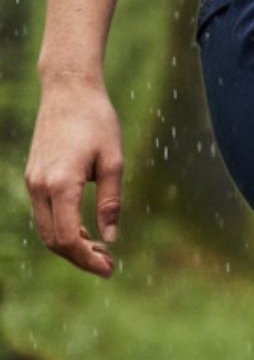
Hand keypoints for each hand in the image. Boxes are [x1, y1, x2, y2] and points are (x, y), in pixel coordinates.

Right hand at [25, 74, 123, 276]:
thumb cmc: (97, 121)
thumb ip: (111, 202)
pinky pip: (44, 214)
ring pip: (46, 229)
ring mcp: (33, 181)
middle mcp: (40, 185)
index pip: (67, 237)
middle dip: (80, 258)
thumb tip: (111, 238)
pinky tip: (87, 232)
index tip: (110, 269)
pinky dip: (63, 229)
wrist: (68, 90)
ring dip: (71, 246)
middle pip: (53, 240)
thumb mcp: (114, 162)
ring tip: (100, 251)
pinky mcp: (34, 176)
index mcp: (61, 183)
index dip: (87, 259)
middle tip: (109, 265)